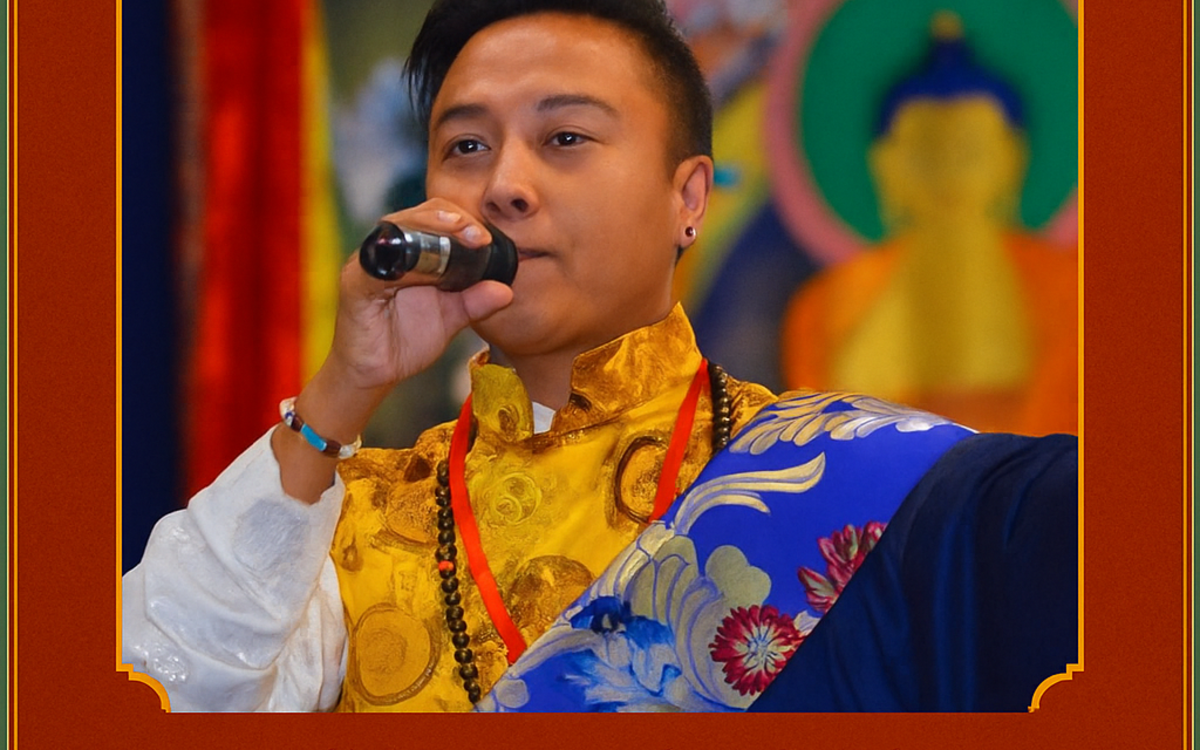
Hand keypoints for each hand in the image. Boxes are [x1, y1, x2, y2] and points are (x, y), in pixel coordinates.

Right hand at [324, 199, 513, 395]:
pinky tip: (420, 268)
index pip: (437, 217)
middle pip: (418, 216)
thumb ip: (476, 302)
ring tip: (457, 234)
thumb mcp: (451, 319)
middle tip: (478, 235)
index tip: (486, 238)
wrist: (374, 372)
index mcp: (413, 251)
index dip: (462, 220)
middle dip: (450, 219)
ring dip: (428, 229)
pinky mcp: (355, 285)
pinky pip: (375, 268)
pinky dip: (398, 264)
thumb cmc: (407, 339)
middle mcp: (389, 250)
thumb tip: (506, 290)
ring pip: (396, 231)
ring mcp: (369, 264)